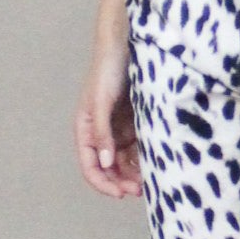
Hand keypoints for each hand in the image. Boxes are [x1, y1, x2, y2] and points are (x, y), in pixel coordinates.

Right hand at [73, 43, 141, 198]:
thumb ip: (101, 132)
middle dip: (120, 181)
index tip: (120, 193)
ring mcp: (117, 129)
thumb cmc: (107, 71)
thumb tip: (104, 162)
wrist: (126, 45)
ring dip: (132, 173)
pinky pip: (137, 147)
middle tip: (139, 190)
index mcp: (85, 129)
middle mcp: (100, 133)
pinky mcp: (133, 123)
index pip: (90, 165)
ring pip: (123, 161)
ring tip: (149, 180)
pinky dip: (142, 158)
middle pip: (108, 167)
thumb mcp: (102, 101)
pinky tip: (154, 164)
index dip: (103, 183)